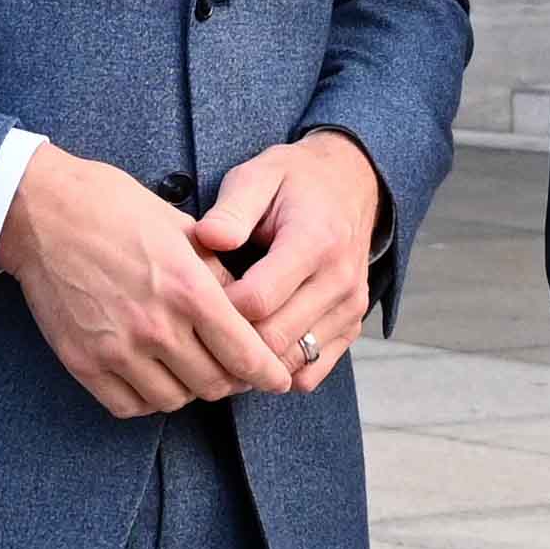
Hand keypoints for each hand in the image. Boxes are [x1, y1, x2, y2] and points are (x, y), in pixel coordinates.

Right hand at [2, 148, 293, 418]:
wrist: (43, 212)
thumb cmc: (115, 209)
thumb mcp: (181, 229)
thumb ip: (218, 272)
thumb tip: (247, 309)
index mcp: (188, 290)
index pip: (245, 355)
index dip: (268, 374)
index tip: (276, 379)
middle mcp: (155, 327)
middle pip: (214, 385)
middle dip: (230, 381)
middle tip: (230, 367)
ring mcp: (116, 349)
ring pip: (174, 401)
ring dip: (188, 389)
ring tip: (187, 366)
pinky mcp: (82, 362)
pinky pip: (128, 406)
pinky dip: (146, 398)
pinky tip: (150, 376)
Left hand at [196, 132, 386, 390]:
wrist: (350, 184)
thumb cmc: (294, 181)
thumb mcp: (258, 175)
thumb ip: (232, 209)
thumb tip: (207, 238)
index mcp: (315, 241)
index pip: (259, 300)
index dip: (220, 307)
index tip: (197, 297)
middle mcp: (340, 281)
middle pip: (275, 339)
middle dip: (231, 340)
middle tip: (202, 327)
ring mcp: (350, 308)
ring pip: (292, 363)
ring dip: (253, 361)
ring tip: (224, 340)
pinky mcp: (352, 327)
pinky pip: (312, 373)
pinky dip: (280, 370)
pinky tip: (255, 348)